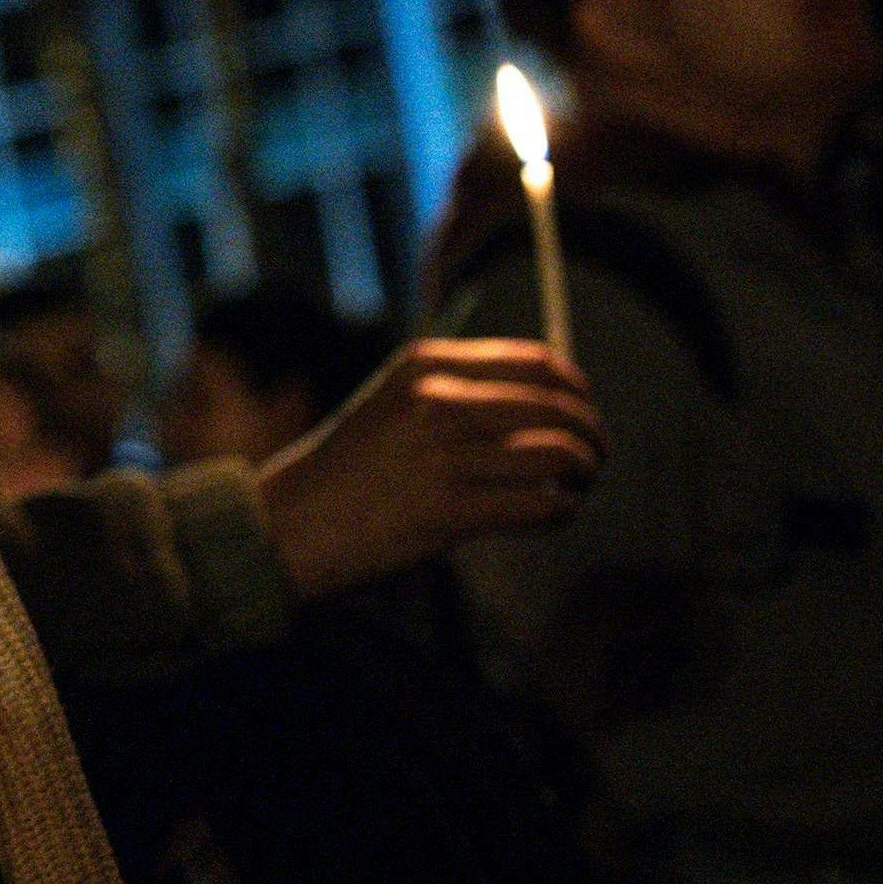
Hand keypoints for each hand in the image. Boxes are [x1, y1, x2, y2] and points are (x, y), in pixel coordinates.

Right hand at [259, 335, 605, 599]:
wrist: (289, 522)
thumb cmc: (349, 470)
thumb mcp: (394, 404)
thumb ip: (461, 390)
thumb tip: (554, 400)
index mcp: (425, 366)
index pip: (538, 361)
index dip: (576, 390)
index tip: (581, 413)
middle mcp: (437, 402)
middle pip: (559, 406)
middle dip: (591, 436)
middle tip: (592, 460)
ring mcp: (443, 456)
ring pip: (560, 453)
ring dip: (582, 476)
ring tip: (573, 489)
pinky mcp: (449, 510)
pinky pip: (540, 505)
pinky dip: (560, 512)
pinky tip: (550, 515)